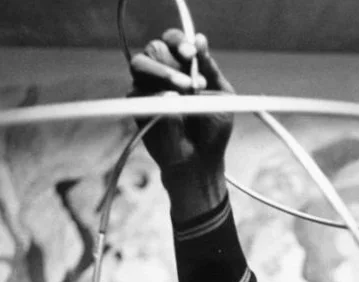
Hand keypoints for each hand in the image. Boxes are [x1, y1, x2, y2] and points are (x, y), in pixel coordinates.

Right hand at [129, 30, 234, 214]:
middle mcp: (162, 73)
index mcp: (183, 66)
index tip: (192, 53)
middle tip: (192, 81)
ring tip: (184, 90)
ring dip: (162, 73)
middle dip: (172, 60)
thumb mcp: (221, 97)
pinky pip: (138, 93)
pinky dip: (156, 97)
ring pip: (140, 64)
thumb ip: (210, 69)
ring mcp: (147, 89)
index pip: (173, 41)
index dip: (179, 42)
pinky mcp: (137, 107)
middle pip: (154, 48)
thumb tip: (200, 40)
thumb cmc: (212, 130)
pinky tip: (172, 106)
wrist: (200, 163)